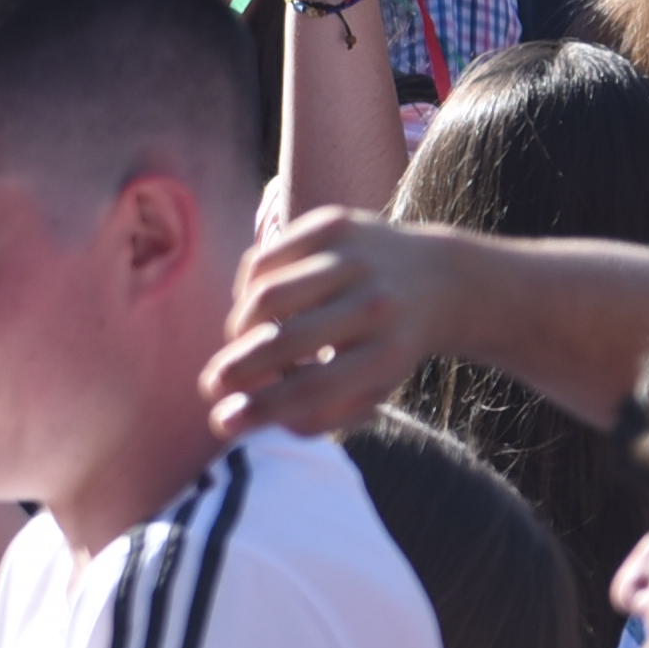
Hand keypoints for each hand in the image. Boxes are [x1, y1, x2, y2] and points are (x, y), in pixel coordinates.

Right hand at [210, 205, 474, 441]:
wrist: (437, 280)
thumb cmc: (386, 348)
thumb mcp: (369, 390)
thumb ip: (314, 416)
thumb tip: (236, 417)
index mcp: (388, 355)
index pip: (313, 388)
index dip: (261, 408)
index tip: (221, 423)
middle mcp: (375, 304)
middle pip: (287, 340)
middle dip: (237, 368)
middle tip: (211, 385)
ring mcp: (354, 258)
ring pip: (268, 295)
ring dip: (240, 326)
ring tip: (241, 343)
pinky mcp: (334, 224)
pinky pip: (266, 258)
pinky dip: (248, 287)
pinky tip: (256, 305)